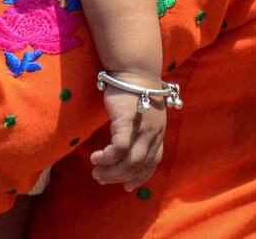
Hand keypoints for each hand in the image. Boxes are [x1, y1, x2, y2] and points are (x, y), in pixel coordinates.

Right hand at [90, 77, 165, 191]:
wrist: (134, 68)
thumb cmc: (134, 87)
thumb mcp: (142, 112)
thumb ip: (138, 128)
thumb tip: (124, 144)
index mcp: (159, 132)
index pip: (153, 162)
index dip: (141, 176)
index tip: (128, 186)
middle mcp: (154, 134)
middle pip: (139, 166)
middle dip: (120, 178)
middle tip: (103, 179)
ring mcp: (142, 129)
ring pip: (129, 162)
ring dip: (111, 172)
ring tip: (96, 172)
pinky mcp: (128, 123)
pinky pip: (118, 150)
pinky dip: (106, 159)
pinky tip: (96, 158)